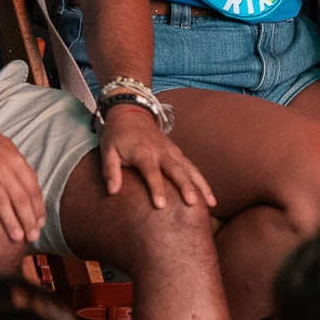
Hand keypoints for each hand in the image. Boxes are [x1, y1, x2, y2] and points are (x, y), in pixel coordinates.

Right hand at [0, 107, 48, 242]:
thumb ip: (18, 168)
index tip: (40, 224)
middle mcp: (2, 167)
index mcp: (15, 160)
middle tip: (32, 237)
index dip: (37, 208)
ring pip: (1, 200)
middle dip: (28, 219)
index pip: (32, 188)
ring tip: (17, 237)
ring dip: (10, 220)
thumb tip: (30, 187)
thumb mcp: (7, 149)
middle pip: (19, 197)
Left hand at [99, 104, 215, 208]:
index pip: (151, 172)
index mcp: (143, 152)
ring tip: (211, 203)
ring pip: (190, 169)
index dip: (156, 188)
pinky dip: (202, 181)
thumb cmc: (118, 135)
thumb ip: (110, 171)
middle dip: (186, 186)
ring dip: (201, 185)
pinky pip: (192, 168)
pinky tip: (209, 196)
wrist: (132, 113)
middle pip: (176, 170)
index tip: (161, 205)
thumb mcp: (108, 151)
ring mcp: (172, 152)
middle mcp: (161, 152)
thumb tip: (112, 191)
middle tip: (192, 203)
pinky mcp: (177, 153)